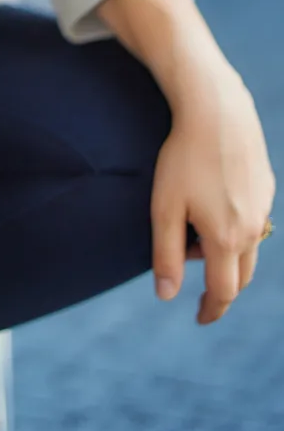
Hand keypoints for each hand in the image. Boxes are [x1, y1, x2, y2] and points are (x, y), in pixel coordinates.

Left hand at [151, 63, 274, 323]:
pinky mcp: (266, 186)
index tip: (199, 318)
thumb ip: (165, 255)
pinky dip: (236, 227)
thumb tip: (166, 294)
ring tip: (196, 237)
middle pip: (241, 275)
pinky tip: (215, 206)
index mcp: (226, 239)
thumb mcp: (164, 207)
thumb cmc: (184, 158)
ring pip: (249, 247)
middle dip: (222, 287)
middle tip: (201, 289)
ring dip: (228, 254)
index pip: (223, 292)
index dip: (211, 310)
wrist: (217, 112)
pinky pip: (254, 219)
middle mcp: (252, 229)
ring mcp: (263, 206)